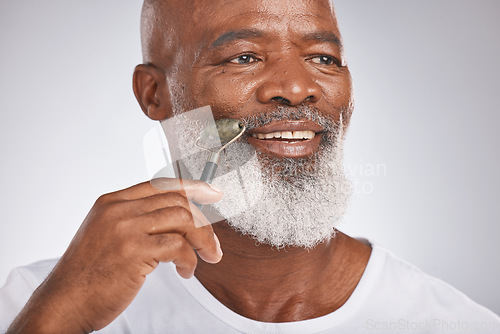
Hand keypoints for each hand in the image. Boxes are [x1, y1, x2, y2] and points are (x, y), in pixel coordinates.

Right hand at [7, 179, 222, 333]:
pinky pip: (178, 247)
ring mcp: (125, 228)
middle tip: (213, 244)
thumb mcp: (107, 235)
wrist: (64, 303)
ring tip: (207, 257)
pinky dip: (190, 260)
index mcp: (112, 202)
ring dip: (203, 240)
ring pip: (183, 220)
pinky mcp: (133, 251)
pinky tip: (186, 272)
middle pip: (177, 201)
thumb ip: (136, 220)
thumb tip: (177, 218)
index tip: (212, 193)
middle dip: (204, 221)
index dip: (192, 186)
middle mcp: (118, 210)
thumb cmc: (88, 275)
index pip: (161, 184)